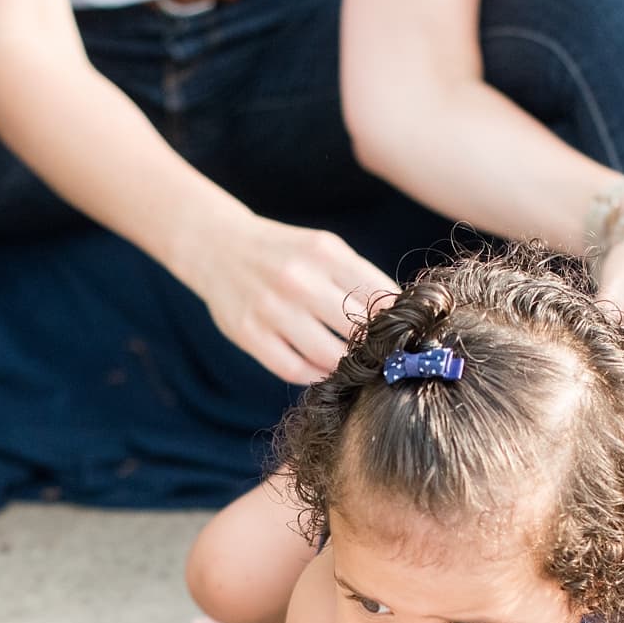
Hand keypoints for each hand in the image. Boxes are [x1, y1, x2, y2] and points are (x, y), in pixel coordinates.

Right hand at [182, 215, 397, 384]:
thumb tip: (402, 318)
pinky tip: (321, 368)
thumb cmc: (285, 253)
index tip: (405, 336)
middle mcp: (298, 279)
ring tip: (354, 366)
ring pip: (328, 356)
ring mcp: (271, 308)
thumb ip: (359, 278)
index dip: (398, 323)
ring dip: (347, 366)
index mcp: (325, 253)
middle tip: (383, 359)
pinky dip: (314, 375)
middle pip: (357, 329)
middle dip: (375, 348)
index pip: (379, 296)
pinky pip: (293, 369)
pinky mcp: (249, 333)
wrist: (218, 247)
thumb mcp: (324, 249)